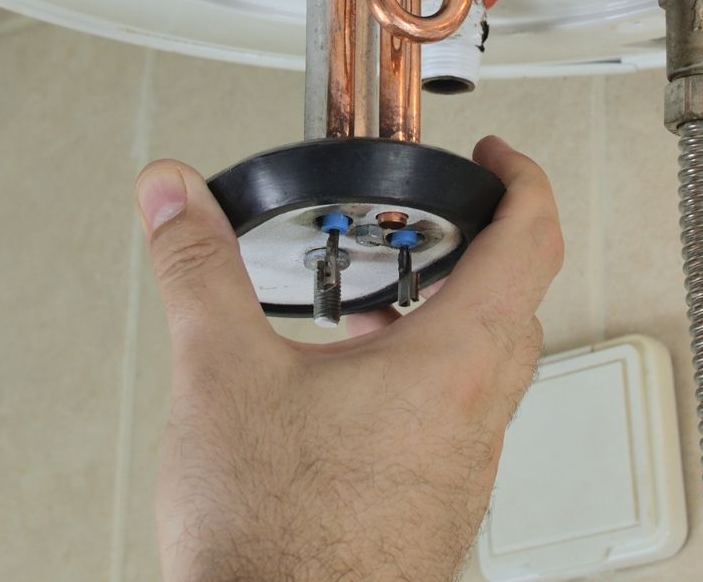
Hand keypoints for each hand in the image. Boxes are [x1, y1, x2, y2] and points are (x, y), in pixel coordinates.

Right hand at [133, 136, 563, 581]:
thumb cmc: (275, 543)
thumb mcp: (220, 376)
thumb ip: (197, 271)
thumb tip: (173, 196)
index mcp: (451, 366)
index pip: (530, 243)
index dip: (522, 181)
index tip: (500, 158)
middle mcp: (475, 420)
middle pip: (517, 305)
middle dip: (479, 250)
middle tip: (433, 226)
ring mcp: (461, 473)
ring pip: (487, 371)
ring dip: (447, 323)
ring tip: (376, 312)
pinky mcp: (434, 513)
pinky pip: (455, 425)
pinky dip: (424, 385)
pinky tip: (349, 400)